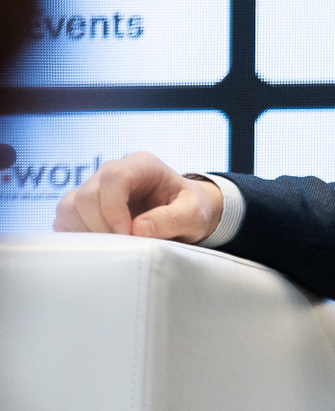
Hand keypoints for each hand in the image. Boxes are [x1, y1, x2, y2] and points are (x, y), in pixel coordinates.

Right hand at [53, 151, 222, 242]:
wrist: (183, 213)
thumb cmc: (190, 209)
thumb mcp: (194, 215)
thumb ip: (172, 220)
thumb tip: (138, 229)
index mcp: (141, 165)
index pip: (113, 178)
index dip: (114, 210)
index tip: (128, 235)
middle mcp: (112, 171)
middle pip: (86, 195)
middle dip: (101, 226)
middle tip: (124, 245)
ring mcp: (94, 188)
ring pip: (69, 207)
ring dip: (88, 233)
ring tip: (116, 245)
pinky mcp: (82, 207)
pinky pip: (64, 221)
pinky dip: (78, 237)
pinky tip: (103, 245)